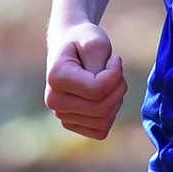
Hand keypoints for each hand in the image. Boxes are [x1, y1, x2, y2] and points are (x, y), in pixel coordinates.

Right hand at [45, 21, 126, 139]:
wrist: (69, 46)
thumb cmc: (83, 41)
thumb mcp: (95, 42)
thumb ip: (99, 63)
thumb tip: (103, 91)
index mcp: (56, 77)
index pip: (97, 90)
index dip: (116, 75)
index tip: (115, 60)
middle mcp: (53, 100)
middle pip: (102, 109)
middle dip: (118, 88)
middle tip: (117, 71)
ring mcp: (60, 115)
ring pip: (103, 121)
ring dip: (116, 100)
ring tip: (110, 81)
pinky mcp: (70, 124)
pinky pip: (100, 130)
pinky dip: (110, 114)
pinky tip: (106, 96)